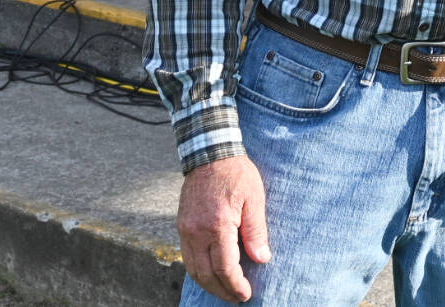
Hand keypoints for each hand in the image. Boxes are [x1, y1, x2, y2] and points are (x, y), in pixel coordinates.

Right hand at [177, 155, 269, 302]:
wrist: (210, 152)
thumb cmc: (236, 173)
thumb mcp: (254, 197)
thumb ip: (256, 230)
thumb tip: (262, 259)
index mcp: (217, 225)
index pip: (225, 267)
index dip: (235, 285)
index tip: (246, 294)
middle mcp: (197, 231)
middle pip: (206, 274)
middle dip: (222, 290)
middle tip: (237, 297)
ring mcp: (186, 230)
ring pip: (193, 269)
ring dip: (209, 284)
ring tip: (225, 290)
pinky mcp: (182, 226)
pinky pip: (188, 257)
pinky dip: (199, 271)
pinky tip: (211, 273)